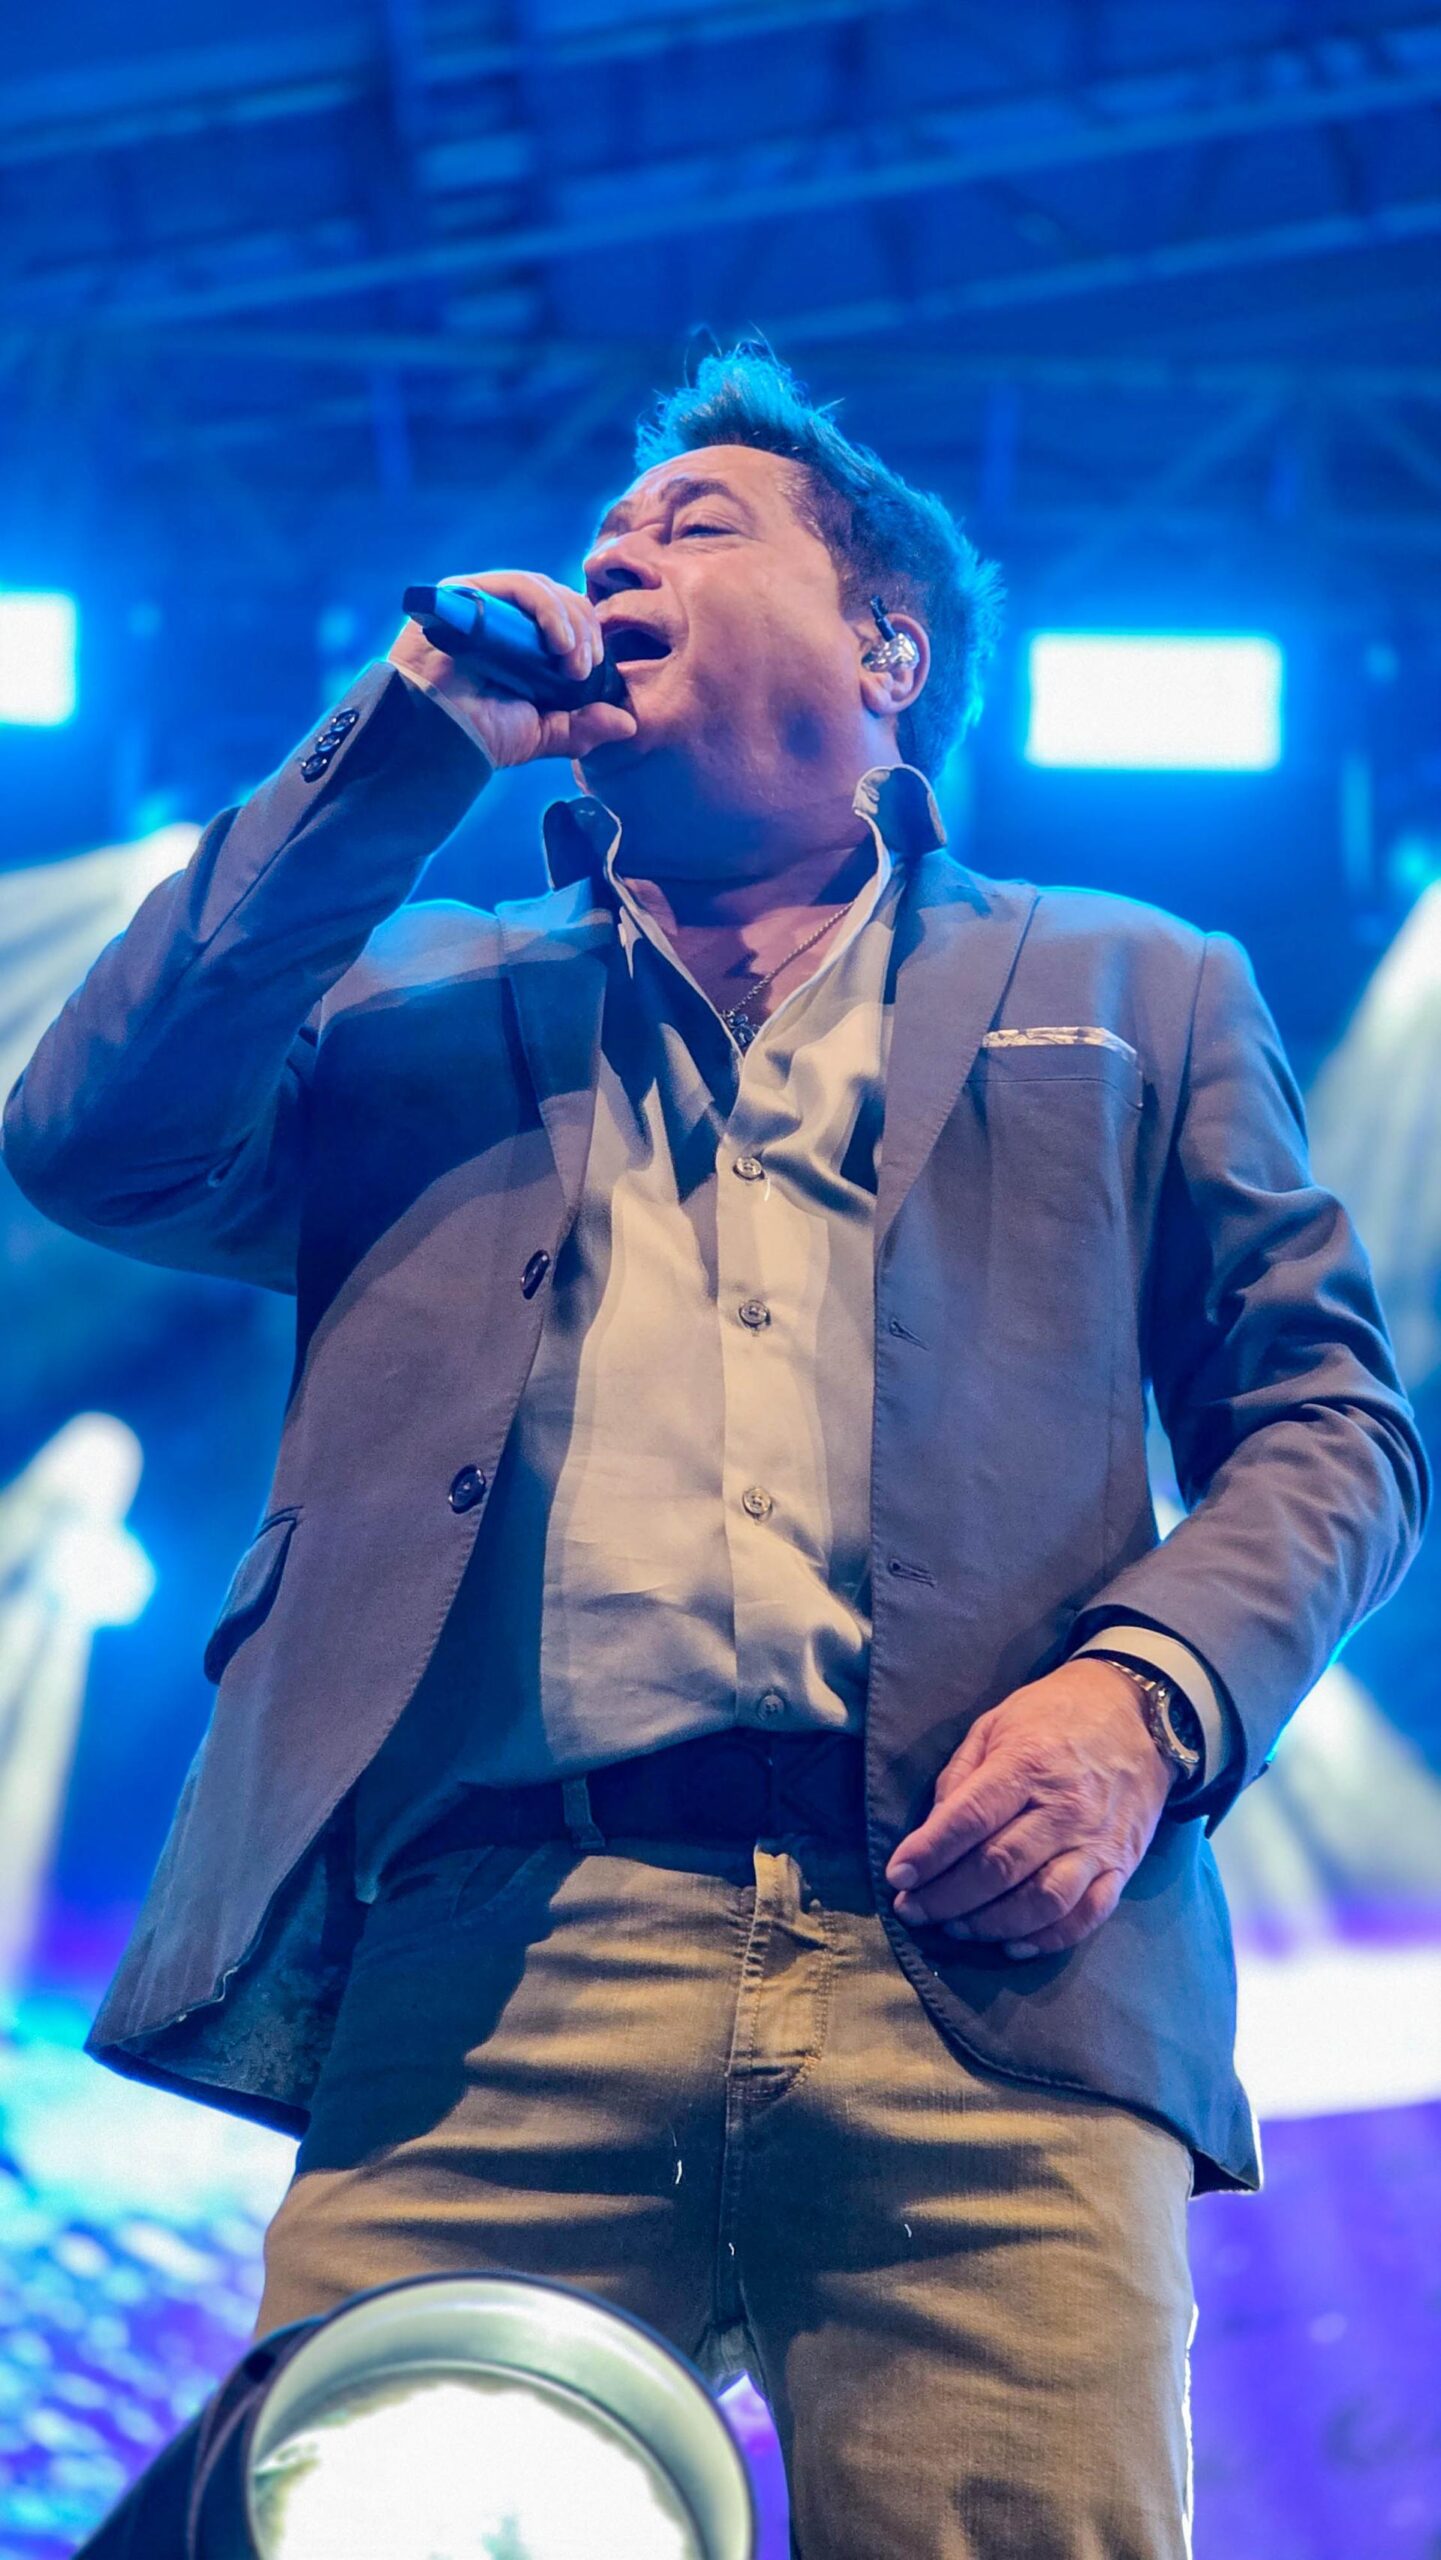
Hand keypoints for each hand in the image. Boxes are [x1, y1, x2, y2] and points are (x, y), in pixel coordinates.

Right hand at [388, 569, 637, 769]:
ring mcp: (484, 601)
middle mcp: (505, 618)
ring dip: (570, 622)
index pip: (569, 621)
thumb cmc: (479, 734)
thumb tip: (629, 723)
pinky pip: (518, 585)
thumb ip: (583, 726)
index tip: (591, 672)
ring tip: (572, 660)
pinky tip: (557, 641)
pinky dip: (547, 608)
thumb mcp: (542, 732)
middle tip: (583, 669)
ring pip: (544, 589)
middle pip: (562, 600)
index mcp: (523, 644)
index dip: (589, 639)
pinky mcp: (465, 592)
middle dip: (585, 632)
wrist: (436, 734)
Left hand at [884, 1658, 1174, 1959]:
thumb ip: (961, 1776)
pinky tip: (1012, 1945)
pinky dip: (1048, 1939)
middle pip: (1000, 1867)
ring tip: (956, 1928)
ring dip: (992, 1924)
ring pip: (1043, 1900)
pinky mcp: (1122, 1866)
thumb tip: (932, 1833)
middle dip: (947, 1897)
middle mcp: (1065, 1808)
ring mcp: (1096, 1842)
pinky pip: (1087, 1915)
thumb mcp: (996, 1724)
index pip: (970, 1819)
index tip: (898, 1877)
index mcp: (1027, 1764)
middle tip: (913, 1911)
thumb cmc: (1054, 1715)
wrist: (1140, 1713)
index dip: (929, 1853)